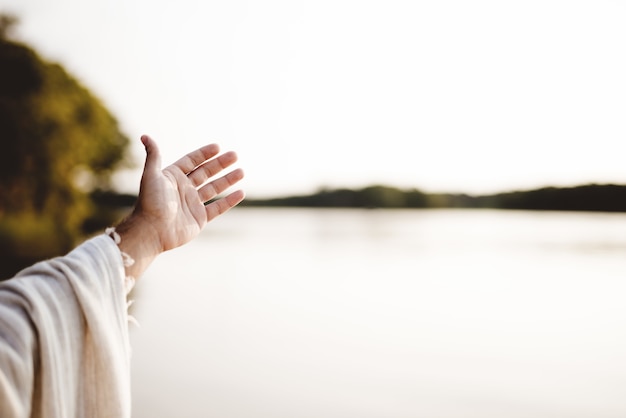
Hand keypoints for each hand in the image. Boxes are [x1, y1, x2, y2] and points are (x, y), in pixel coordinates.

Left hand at [115, 135, 244, 277]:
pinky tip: (241, 192)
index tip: (218, 147)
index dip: (204, 154)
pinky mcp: (199, 219)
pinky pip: (218, 207)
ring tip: (241, 171)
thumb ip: (154, 155)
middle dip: (220, 164)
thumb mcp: (151, 175)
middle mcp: (184, 189)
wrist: (152, 231)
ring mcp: (193, 204)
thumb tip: (144, 135)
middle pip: (206, 172)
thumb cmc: (150, 202)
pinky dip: (230, 201)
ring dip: (228, 180)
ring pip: (214, 188)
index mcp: (173, 177)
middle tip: (234, 155)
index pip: (192, 161)